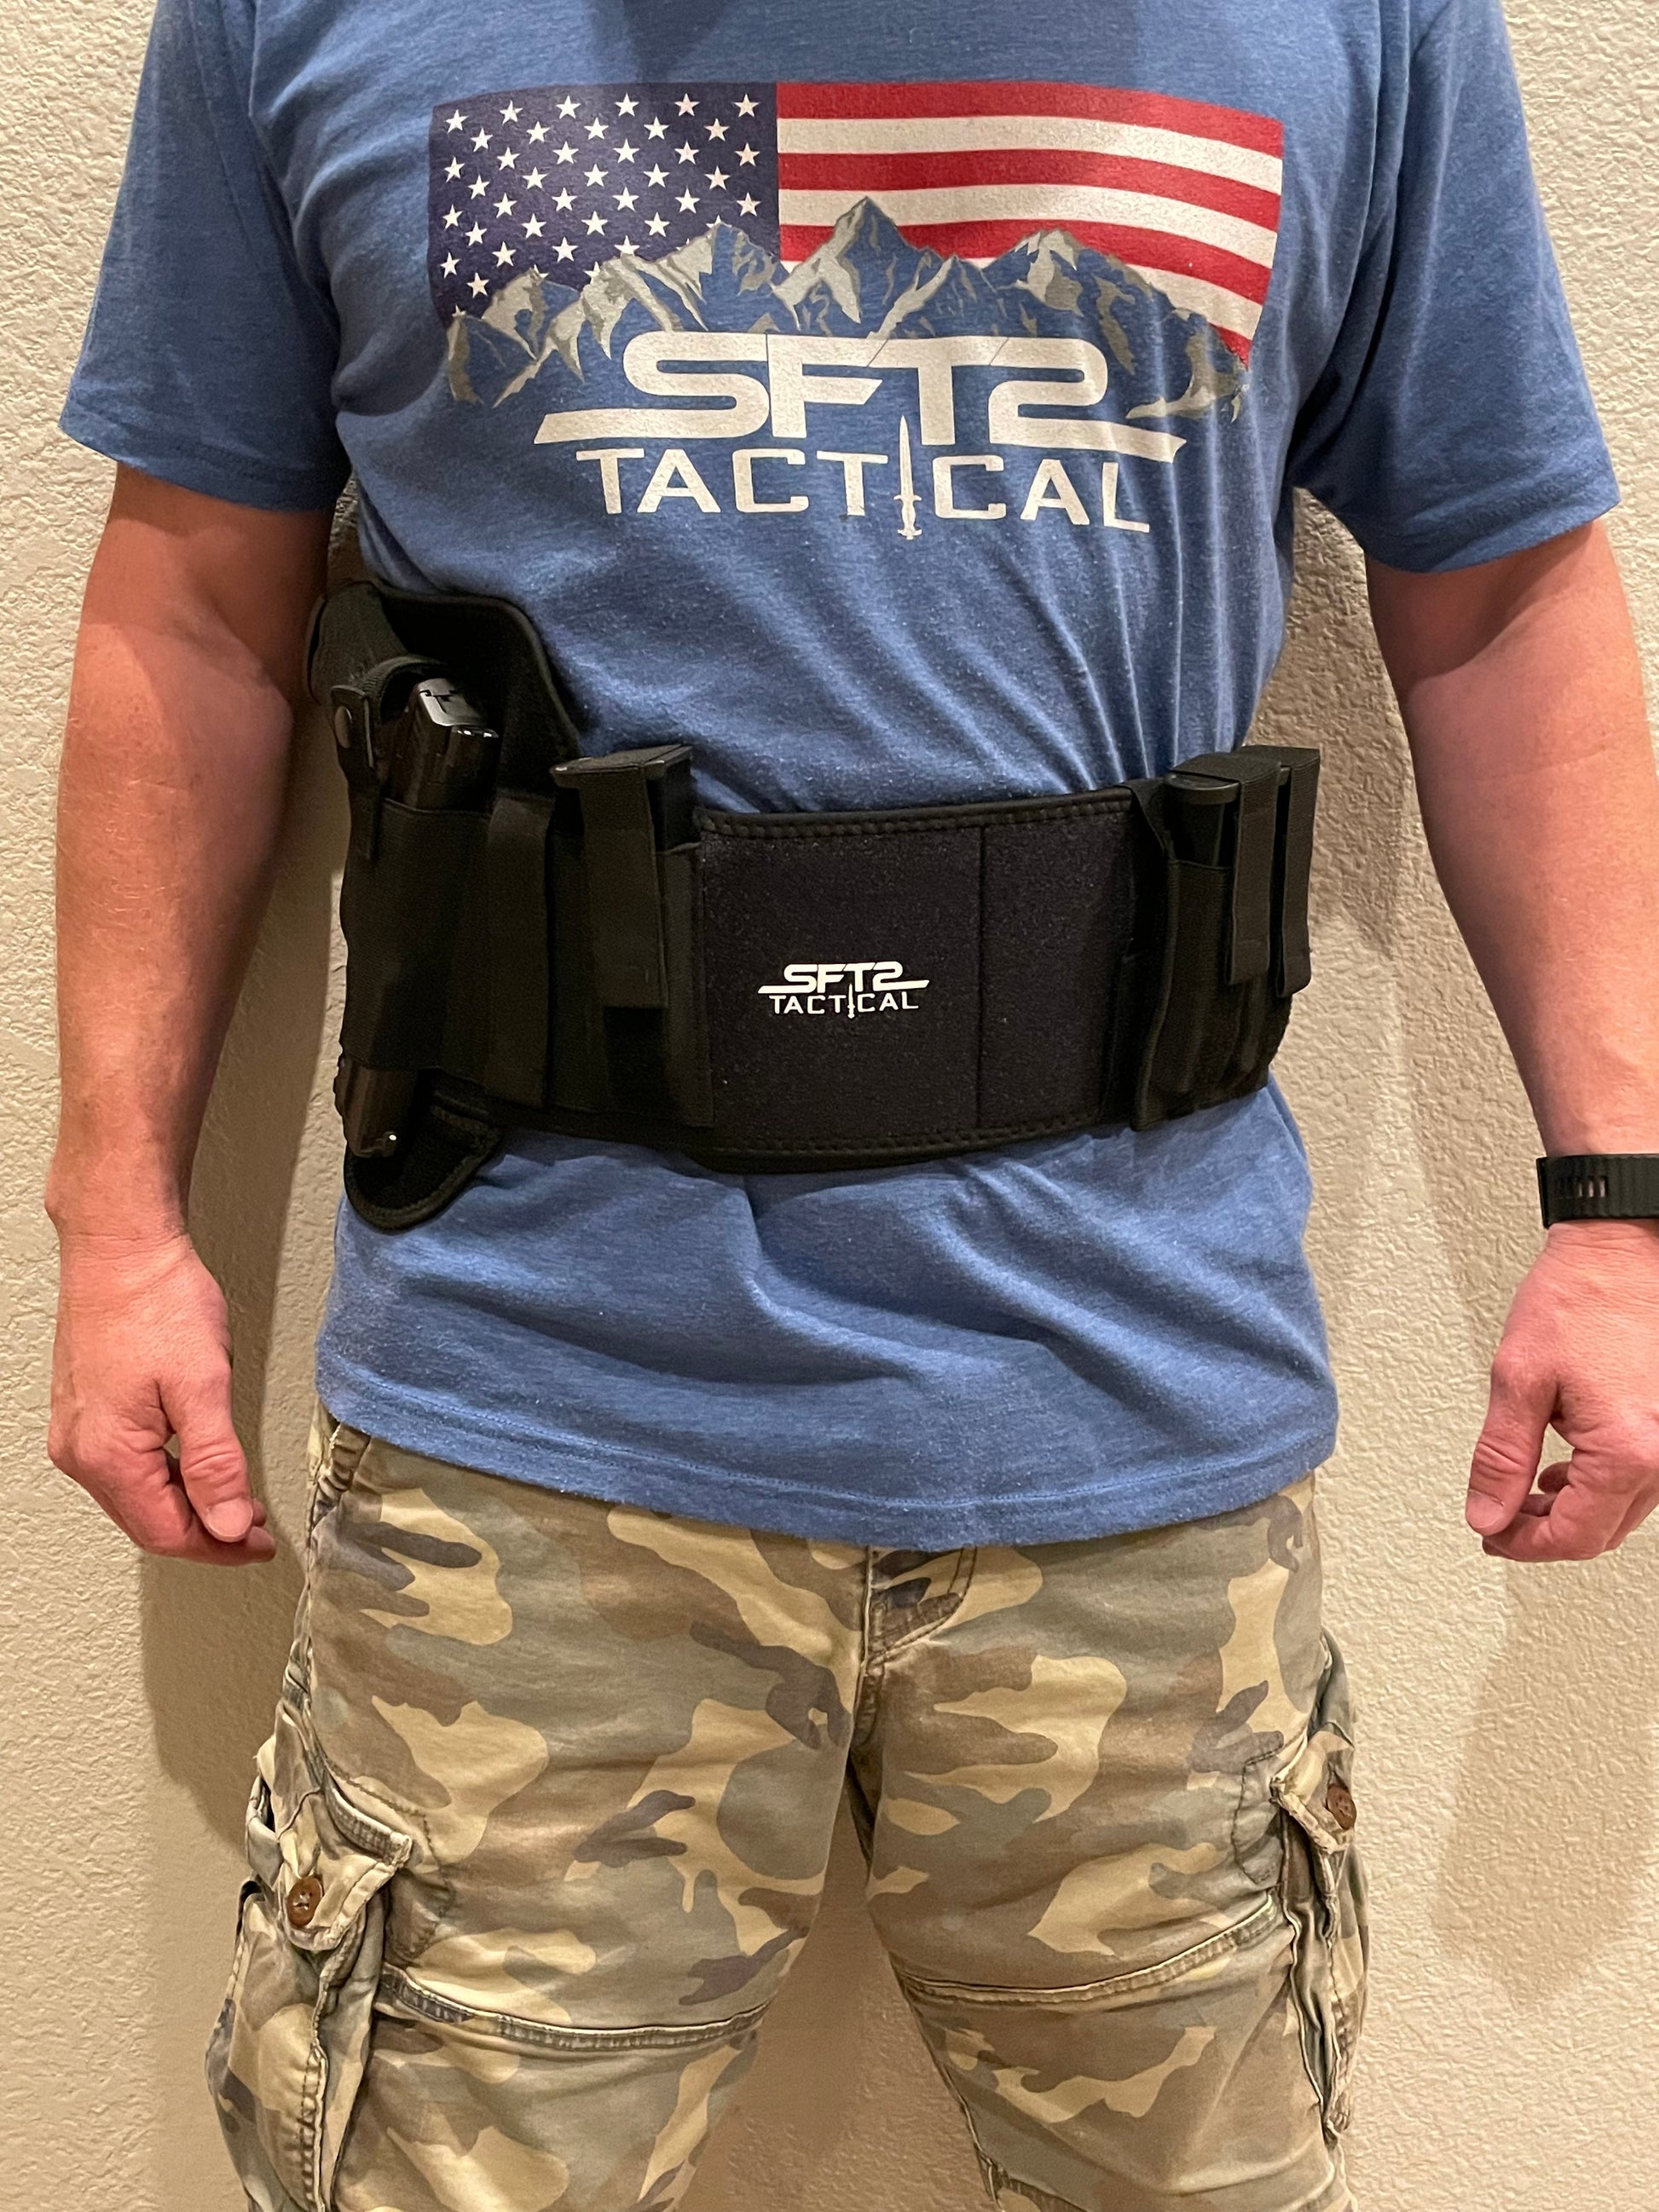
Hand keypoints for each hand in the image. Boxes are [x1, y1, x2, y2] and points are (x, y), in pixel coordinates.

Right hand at [48, 1229, 275, 1564]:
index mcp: (107, 1454)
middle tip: (253, 1528)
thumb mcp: (202, 1386)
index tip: (257, 1544)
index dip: (218, 1547)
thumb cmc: (157, 1302)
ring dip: (187, 1506)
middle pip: (148, 1522)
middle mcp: (81, 1451)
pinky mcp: (86, 1412)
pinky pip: (125, 1468)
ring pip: (137, 1497)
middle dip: (205, 1532)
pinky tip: (194, 1468)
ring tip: (234, 1501)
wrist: (121, 1249)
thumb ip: (215, 1463)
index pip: (166, 1533)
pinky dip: (166, 1479)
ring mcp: (78, 1433)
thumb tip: (226, 1524)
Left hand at [1467, 1221, 1658, 1560]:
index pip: (1575, 1536)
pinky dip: (1597, 1485)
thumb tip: (1487, 1513)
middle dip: (1545, 1532)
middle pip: (1602, 1532)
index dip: (1524, 1545)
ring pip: (1621, 1510)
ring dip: (1572, 1510)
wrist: (1621, 1250)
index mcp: (1627, 1451)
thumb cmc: (1579, 1297)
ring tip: (1524, 1490)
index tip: (1490, 1535)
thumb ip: (1501, 1456)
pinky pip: (1637, 1478)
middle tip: (1498, 1517)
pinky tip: (1563, 1468)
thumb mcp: (1518, 1380)